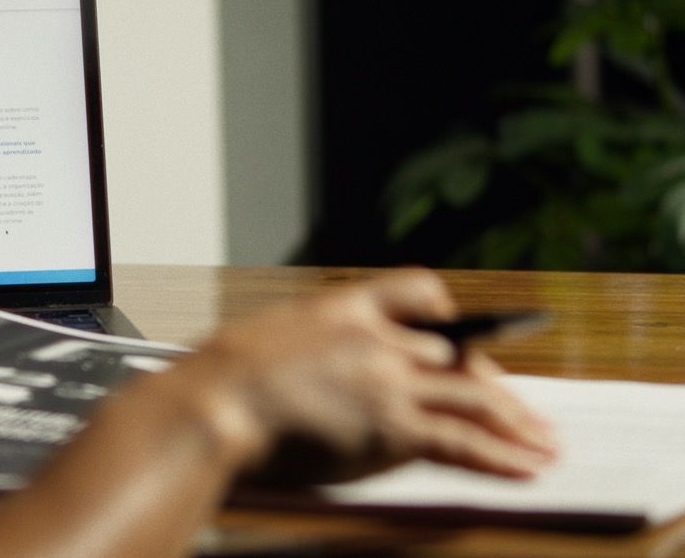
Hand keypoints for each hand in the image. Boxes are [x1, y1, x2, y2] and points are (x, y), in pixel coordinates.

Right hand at [179, 269, 557, 483]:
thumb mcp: (261, 342)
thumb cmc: (218, 380)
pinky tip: (525, 468)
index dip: (448, 316)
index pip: (419, 291)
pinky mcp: (395, 428)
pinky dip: (501, 457)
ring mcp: (391, 382)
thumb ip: (301, 353)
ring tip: (544, 444)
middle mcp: (379, 339)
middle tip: (523, 410)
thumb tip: (304, 380)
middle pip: (458, 354)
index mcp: (344, 307)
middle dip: (497, 386)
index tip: (463, 337)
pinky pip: (463, 441)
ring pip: (475, 396)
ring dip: (517, 423)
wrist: (215, 403)